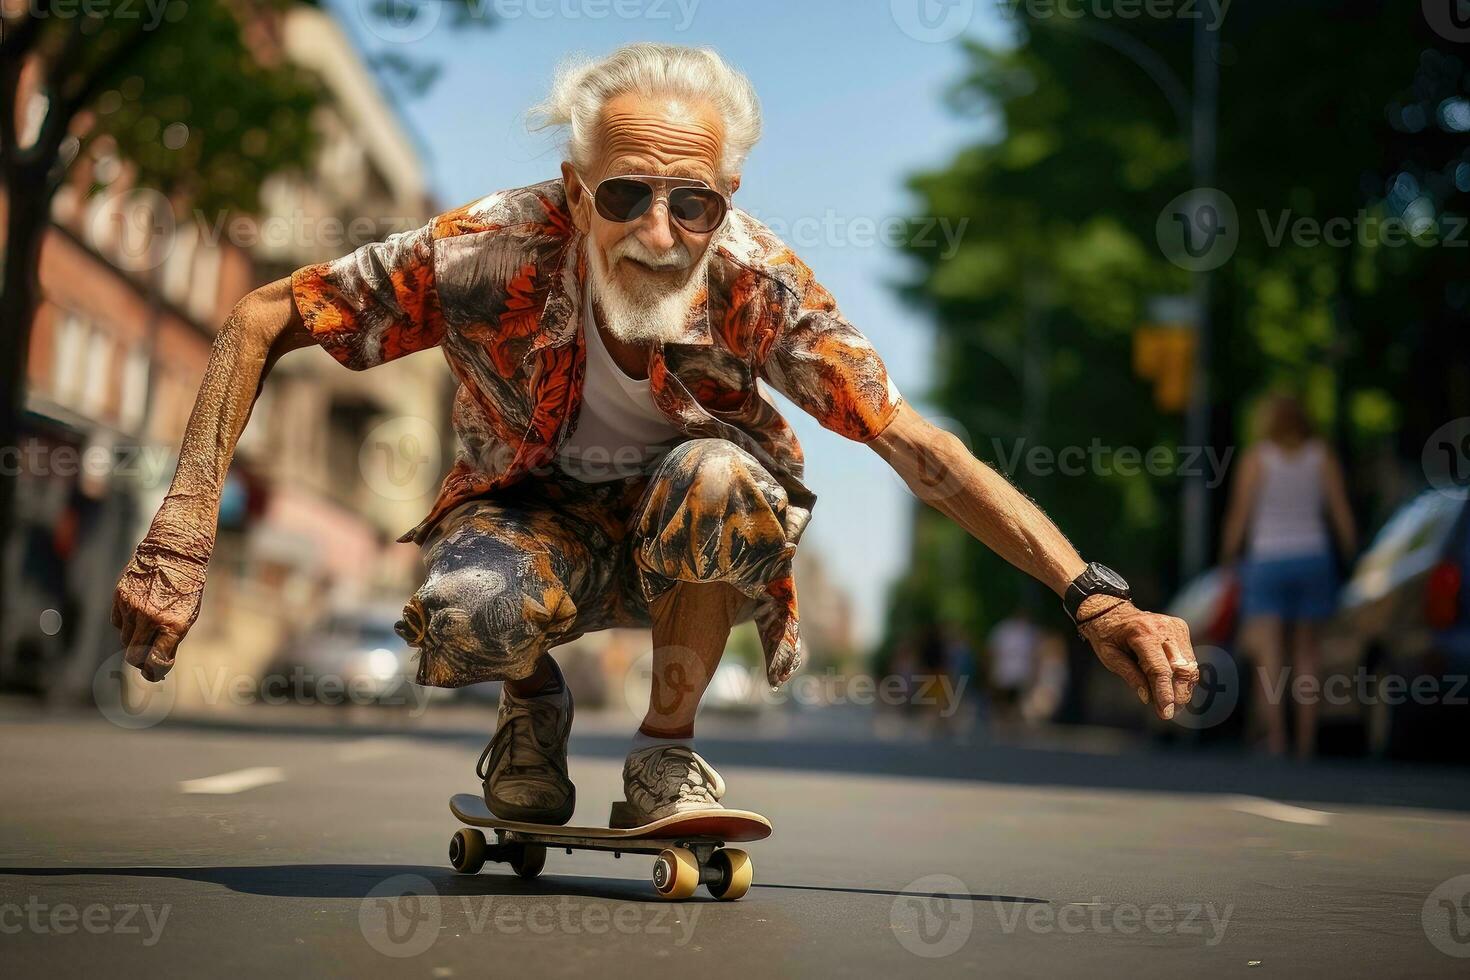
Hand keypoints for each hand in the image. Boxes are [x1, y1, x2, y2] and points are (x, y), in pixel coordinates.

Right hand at [111, 522, 211, 681]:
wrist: (175, 551)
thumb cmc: (186, 587)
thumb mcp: (188, 614)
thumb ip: (171, 639)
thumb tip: (155, 665)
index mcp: (173, 625)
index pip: (156, 662)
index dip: (154, 672)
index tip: (156, 672)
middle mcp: (151, 618)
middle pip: (134, 656)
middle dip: (140, 662)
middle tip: (146, 662)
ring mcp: (133, 608)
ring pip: (124, 639)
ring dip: (134, 640)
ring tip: (147, 629)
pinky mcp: (119, 597)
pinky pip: (117, 622)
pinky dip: (125, 624)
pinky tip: (137, 614)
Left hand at [1077, 599, 1198, 720]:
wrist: (1112, 610)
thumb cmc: (1107, 635)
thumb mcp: (1109, 657)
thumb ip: (1130, 676)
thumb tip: (1148, 698)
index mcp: (1141, 633)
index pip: (1160, 670)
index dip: (1165, 694)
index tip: (1166, 713)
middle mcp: (1163, 627)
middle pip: (1180, 668)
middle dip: (1178, 694)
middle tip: (1170, 713)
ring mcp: (1175, 626)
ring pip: (1189, 665)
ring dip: (1184, 688)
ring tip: (1174, 705)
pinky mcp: (1181, 628)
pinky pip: (1189, 658)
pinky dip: (1184, 676)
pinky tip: (1176, 689)